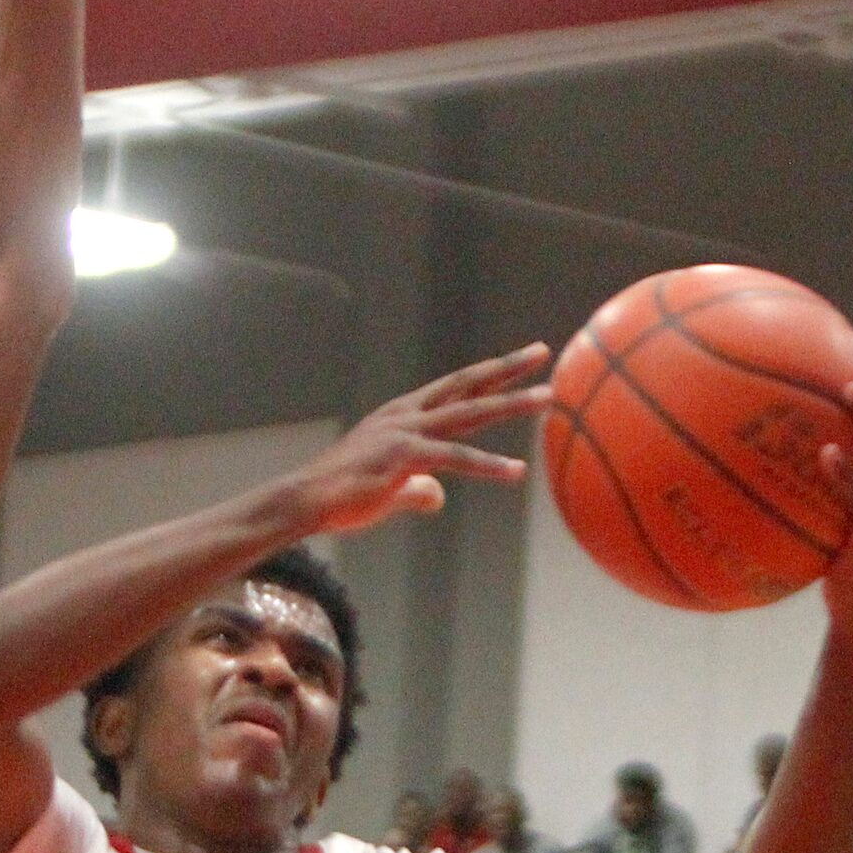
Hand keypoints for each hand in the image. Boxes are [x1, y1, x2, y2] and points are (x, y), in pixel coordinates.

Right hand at [287, 346, 551, 537]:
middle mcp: (406, 415)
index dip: (488, 375)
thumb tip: (438, 496)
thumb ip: (418, 489)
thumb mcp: (389, 490)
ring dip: (511, 404)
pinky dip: (488, 465)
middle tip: (542, 351)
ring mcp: (405, 432)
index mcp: (402, 416)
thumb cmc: (342, 496)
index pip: (455, 389)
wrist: (306, 501)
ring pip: (469, 413)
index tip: (520, 360)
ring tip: (547, 398)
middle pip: (467, 385)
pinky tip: (517, 471)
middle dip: (507, 368)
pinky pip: (455, 459)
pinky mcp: (403, 457)